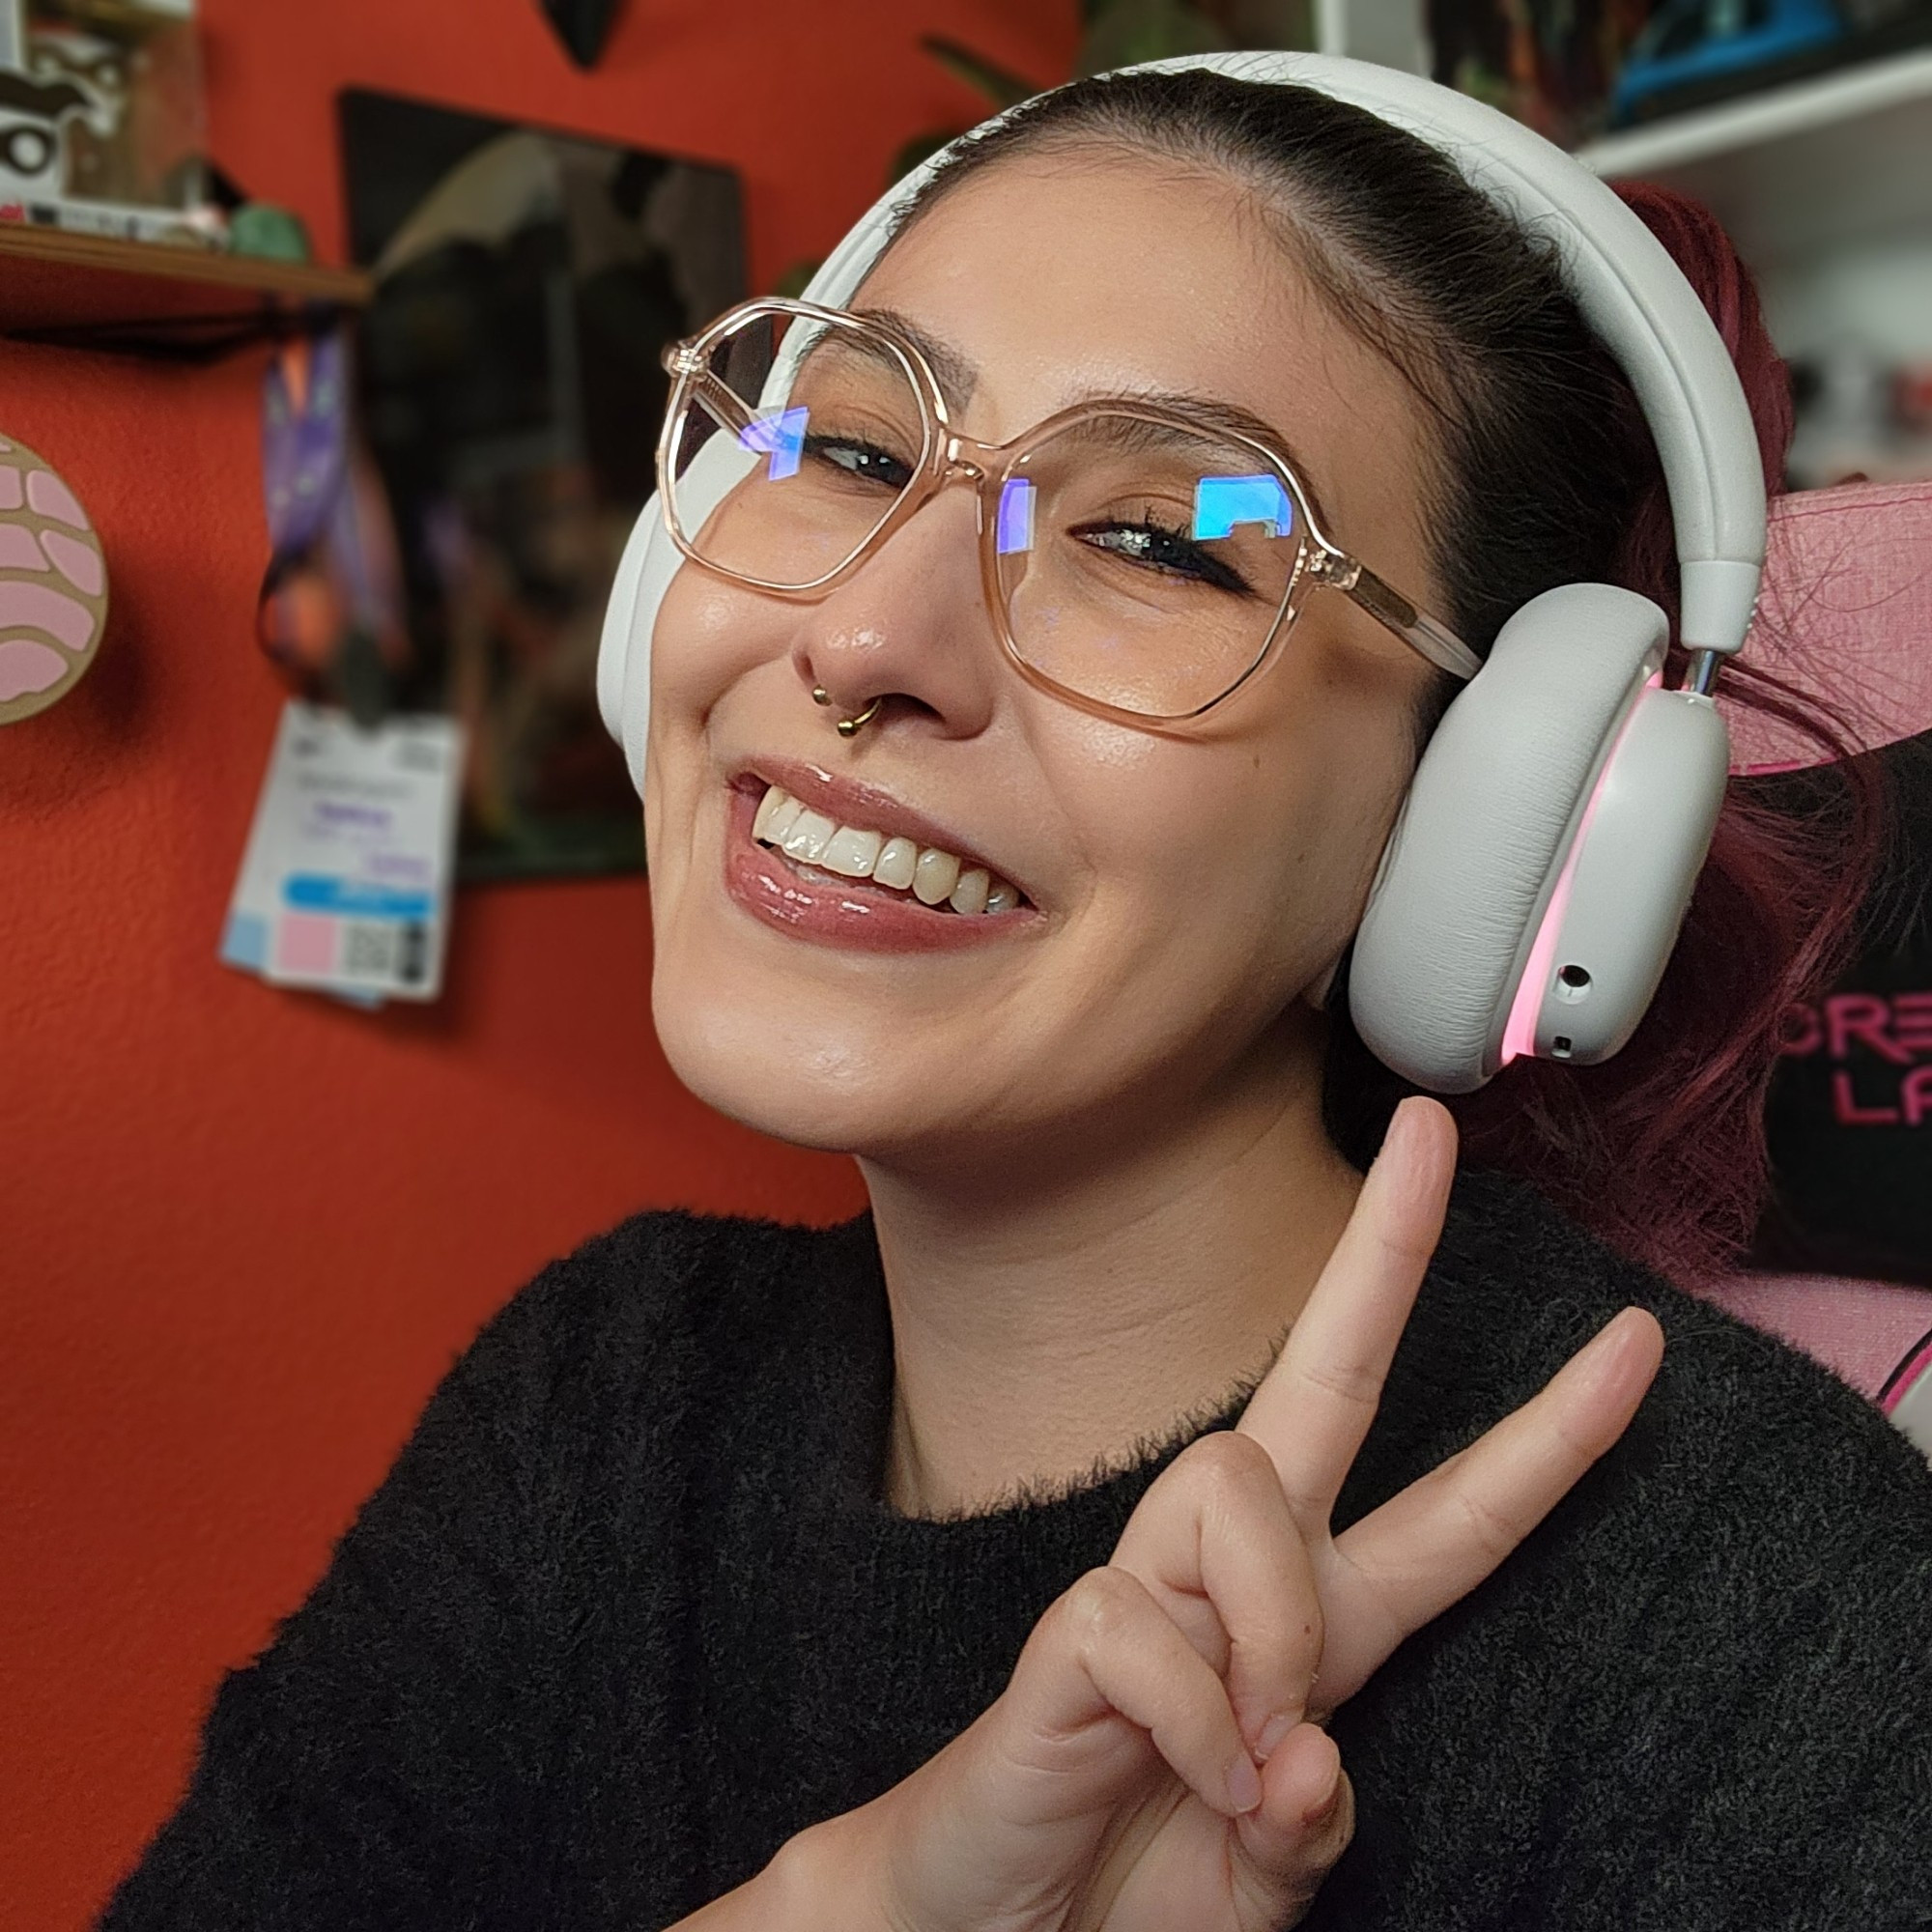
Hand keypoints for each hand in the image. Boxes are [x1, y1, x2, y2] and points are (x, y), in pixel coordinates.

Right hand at [788, 1098, 1663, 1931]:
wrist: (995, 1921)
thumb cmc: (1142, 1880)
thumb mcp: (1276, 1871)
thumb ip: (1313, 1819)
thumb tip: (1305, 1756)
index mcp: (1320, 1625)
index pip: (1456, 1514)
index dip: (1553, 1434)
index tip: (1635, 1342)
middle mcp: (1240, 1577)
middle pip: (1319, 1377)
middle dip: (1383, 1252)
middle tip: (1429, 1134)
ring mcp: (1153, 1588)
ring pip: (1237, 1481)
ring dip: (1273, 1629)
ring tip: (1260, 1760)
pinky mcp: (1073, 1629)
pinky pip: (1149, 1619)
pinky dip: (1196, 1723)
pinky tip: (1185, 1775)